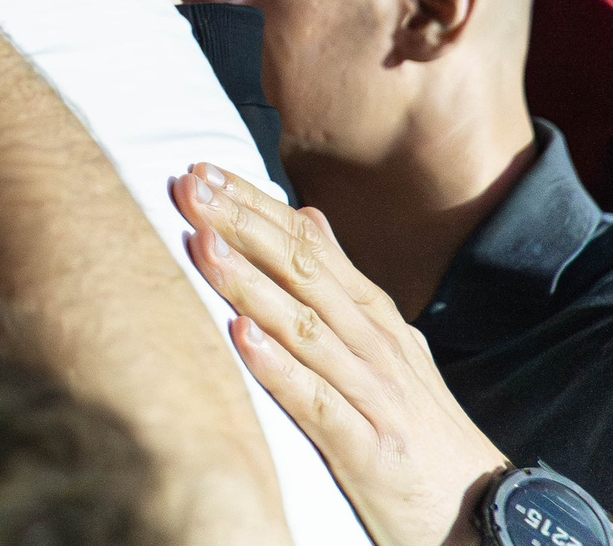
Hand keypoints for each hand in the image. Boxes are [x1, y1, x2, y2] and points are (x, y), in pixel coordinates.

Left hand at [175, 163, 508, 545]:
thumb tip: (306, 215)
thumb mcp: (385, 342)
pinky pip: (318, 403)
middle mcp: (373, 345)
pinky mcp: (368, 448)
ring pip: (305, 329)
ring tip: (202, 245)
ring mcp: (372, 394)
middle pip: (302, 274)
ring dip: (250, 285)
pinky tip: (241, 340)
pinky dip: (280, 370)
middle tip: (191, 187)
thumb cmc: (415, 422)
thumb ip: (342, 282)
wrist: (486, 509)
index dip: (256, 206)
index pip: (308, 246)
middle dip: (244, 227)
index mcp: (371, 316)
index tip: (204, 169)